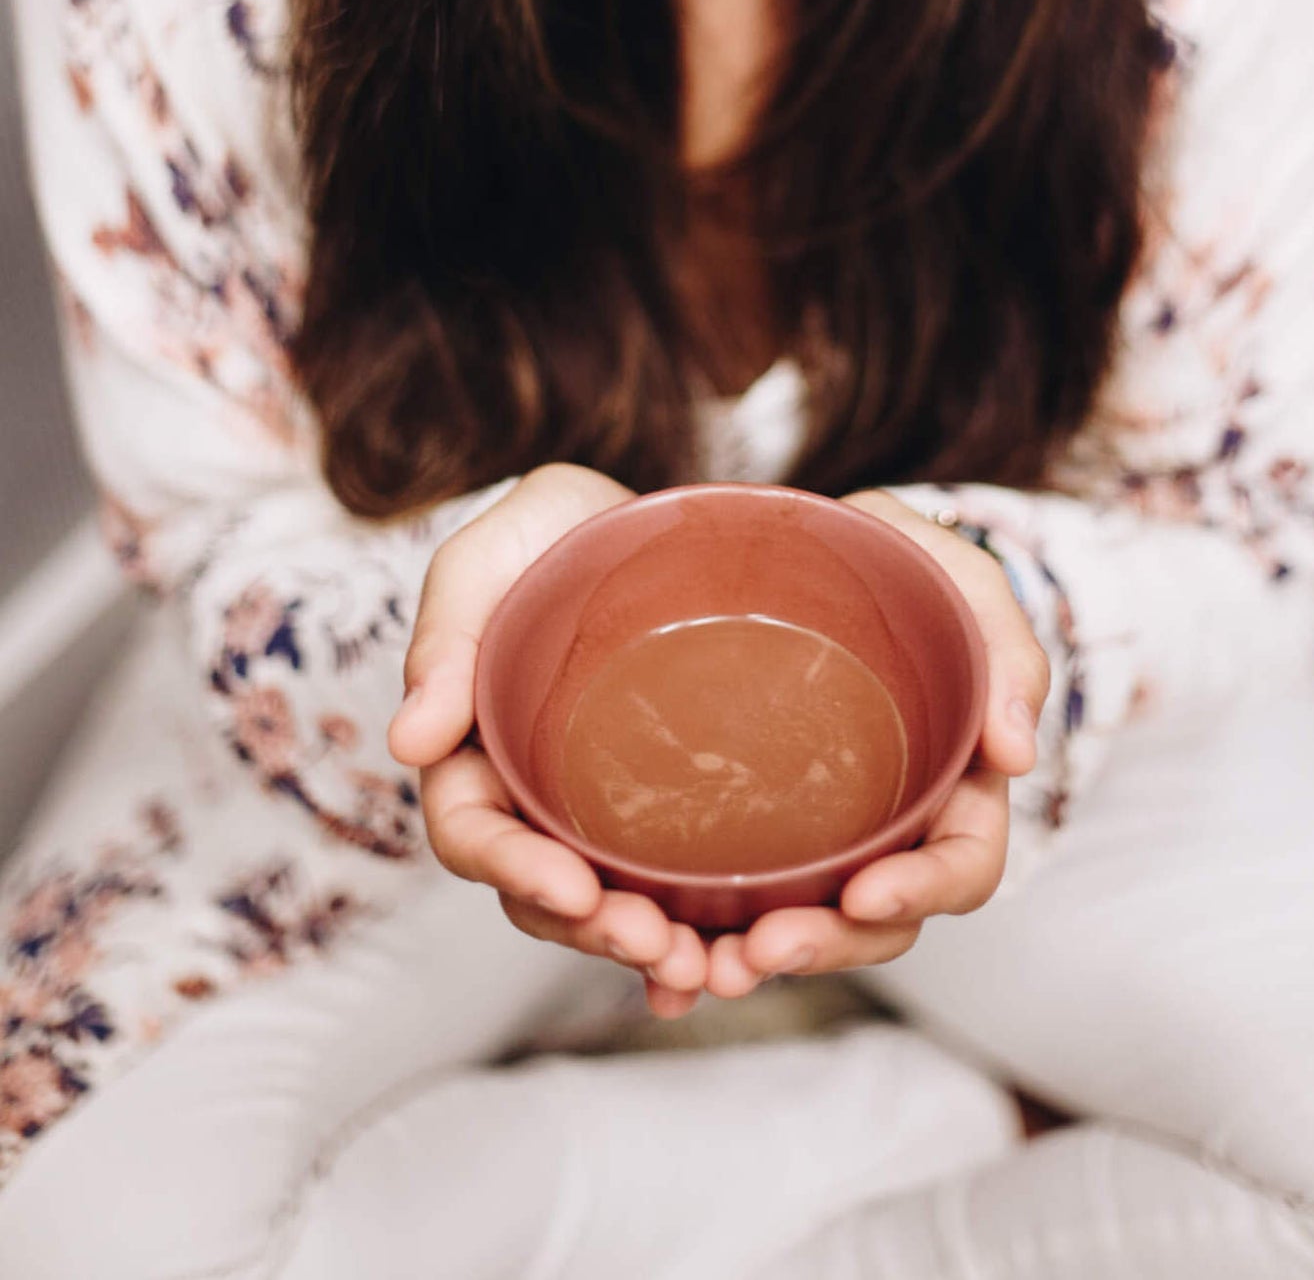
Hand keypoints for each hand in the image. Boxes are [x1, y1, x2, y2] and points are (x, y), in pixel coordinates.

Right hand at [385, 463, 712, 1018]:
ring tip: (704, 969)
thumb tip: (407, 741)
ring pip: (610, 907)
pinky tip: (734, 966)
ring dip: (648, 950)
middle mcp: (533, 798)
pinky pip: (677, 889)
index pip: (473, 833)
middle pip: (543, 893)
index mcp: (472, 748)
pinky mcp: (670, 812)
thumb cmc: (554, 529)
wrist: (656, 516)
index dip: (514, 871)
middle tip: (659, 947)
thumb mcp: (491, 554)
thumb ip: (447, 632)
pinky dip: (697, 936)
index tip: (574, 890)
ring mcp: (603, 812)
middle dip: (592, 933)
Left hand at [699, 489, 1050, 1000]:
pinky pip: (725, 903)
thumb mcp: (956, 577)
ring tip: (697, 970)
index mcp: (955, 783)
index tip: (864, 896)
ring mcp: (816, 836)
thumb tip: (1018, 752)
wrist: (798, 548)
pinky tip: (653, 970)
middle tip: (758, 951)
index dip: (922, 891)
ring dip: (752, 962)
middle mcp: (888, 827)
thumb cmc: (893, 561)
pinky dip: (694, 946)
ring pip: (799, 926)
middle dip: (825, 948)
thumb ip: (1004, 642)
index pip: (963, 865)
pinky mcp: (744, 830)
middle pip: (875, 922)